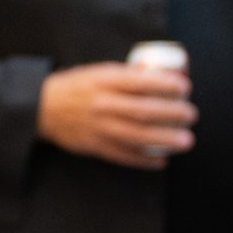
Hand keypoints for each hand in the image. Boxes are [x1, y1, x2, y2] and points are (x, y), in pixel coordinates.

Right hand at [37, 63, 195, 170]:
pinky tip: (161, 160)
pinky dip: (144, 160)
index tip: (185, 87)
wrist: (41, 109)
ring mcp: (98, 128)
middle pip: (143, 111)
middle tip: (191, 114)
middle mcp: (102, 105)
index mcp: (103, 81)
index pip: (139, 82)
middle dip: (172, 114)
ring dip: (164, 140)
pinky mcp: (95, 146)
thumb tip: (158, 72)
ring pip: (136, 136)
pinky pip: (123, 156)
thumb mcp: (98, 72)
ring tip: (185, 140)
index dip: (165, 85)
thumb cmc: (74, 87)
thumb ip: (126, 74)